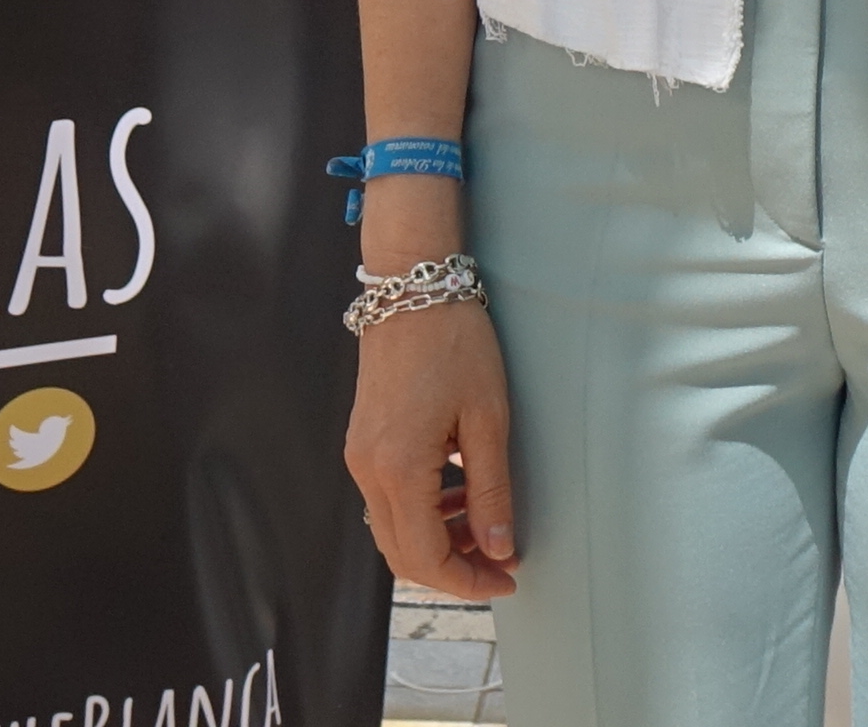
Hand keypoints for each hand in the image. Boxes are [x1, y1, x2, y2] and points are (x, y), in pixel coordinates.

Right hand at [345, 279, 518, 599]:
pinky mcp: (362, 443)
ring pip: (393, 530)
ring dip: (438, 542)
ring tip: (486, 525)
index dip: (468, 581)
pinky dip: (423, 512)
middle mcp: (368, 470)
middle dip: (453, 570)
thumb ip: (491, 492)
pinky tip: (459, 494)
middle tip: (500, 563)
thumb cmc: (454, 342)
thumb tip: (498, 548)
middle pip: (402, 554)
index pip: (426, 558)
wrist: (411, 287)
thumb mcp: (488, 419)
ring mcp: (359, 457)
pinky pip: (388, 500)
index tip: (508, 577)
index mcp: (398, 469)